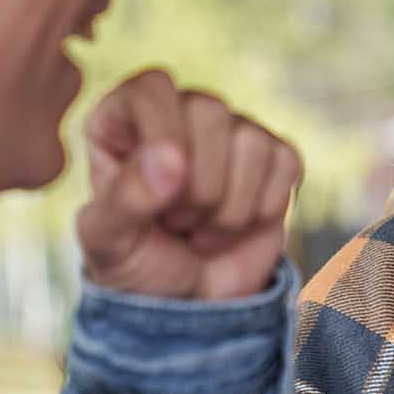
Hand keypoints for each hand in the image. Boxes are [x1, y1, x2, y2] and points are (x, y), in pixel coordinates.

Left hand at [76, 70, 301, 300]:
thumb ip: (125, 199)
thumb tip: (171, 158)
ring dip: (228, 207)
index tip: (162, 188)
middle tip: (176, 223)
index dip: (162, 134)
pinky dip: (262, 209)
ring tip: (201, 229)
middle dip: (198, 186)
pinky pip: (285, 162)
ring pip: (250, 140)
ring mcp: (230, 134)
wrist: (186, 306)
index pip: (153, 88)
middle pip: (209, 110)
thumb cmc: (135, 265)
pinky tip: (235, 227)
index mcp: (125, 119)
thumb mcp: (108, 242)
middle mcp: (179, 114)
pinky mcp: (273, 160)